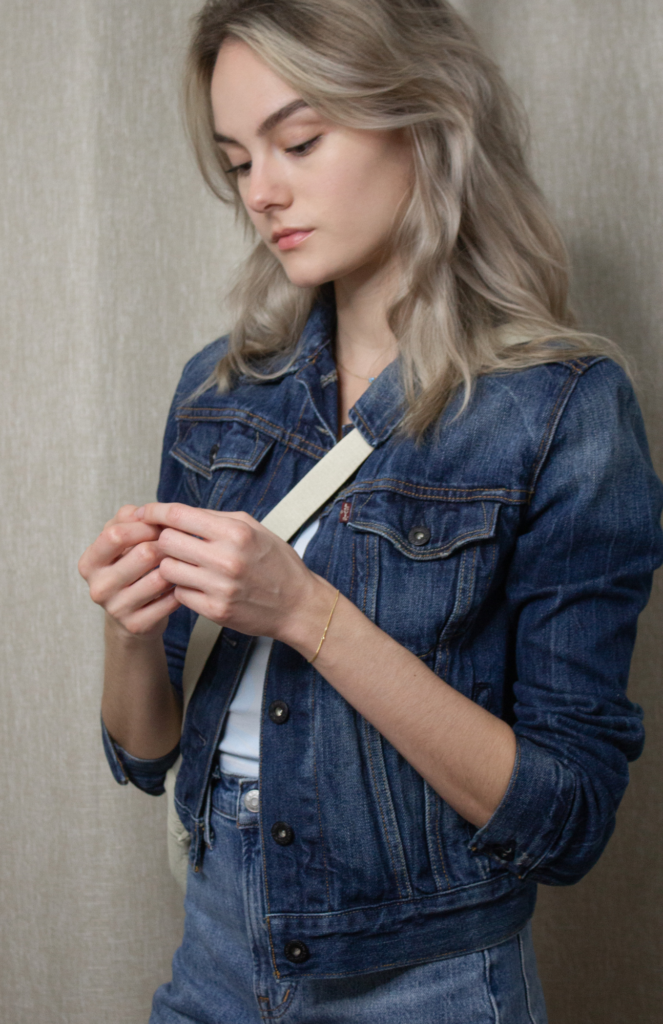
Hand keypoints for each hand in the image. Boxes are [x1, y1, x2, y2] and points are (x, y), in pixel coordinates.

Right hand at [78, 504, 180, 637]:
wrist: (131, 613)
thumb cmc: (128, 567)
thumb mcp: (121, 540)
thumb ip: (128, 519)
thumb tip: (144, 511)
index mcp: (90, 563)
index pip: (115, 535)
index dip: (144, 525)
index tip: (160, 525)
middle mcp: (98, 587)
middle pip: (143, 554)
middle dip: (166, 544)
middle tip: (178, 544)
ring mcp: (116, 609)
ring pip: (159, 578)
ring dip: (177, 566)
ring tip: (182, 561)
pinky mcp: (137, 625)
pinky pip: (170, 600)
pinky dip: (182, 588)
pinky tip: (182, 583)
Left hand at [135, 502, 330, 642]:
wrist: (298, 605)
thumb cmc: (276, 563)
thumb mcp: (253, 528)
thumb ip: (215, 518)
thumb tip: (177, 513)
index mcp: (236, 532)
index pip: (179, 515)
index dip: (155, 512)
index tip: (144, 512)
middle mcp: (227, 558)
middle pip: (167, 541)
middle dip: (162, 539)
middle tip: (168, 542)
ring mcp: (220, 587)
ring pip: (167, 569)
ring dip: (170, 565)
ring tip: (184, 565)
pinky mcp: (216, 611)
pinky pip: (179, 594)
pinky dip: (182, 588)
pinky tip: (196, 584)